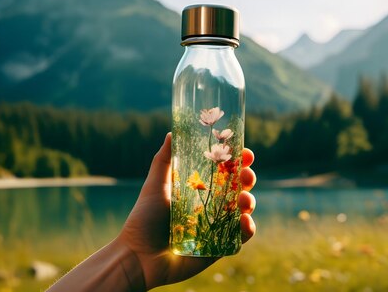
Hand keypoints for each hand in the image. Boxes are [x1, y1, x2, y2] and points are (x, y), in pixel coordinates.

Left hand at [118, 132, 256, 288]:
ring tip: (244, 200)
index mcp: (200, 189)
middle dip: (248, 178)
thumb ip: (163, 159)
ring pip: (244, 210)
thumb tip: (172, 132)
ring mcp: (218, 226)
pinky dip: (248, 228)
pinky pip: (241, 237)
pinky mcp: (220, 247)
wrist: (138, 256)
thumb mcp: (155, 185)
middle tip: (246, 175)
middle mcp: (212, 206)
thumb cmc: (144, 219)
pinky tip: (244, 221)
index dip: (238, 161)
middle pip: (239, 188)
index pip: (226, 172)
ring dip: (250, 201)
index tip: (245, 152)